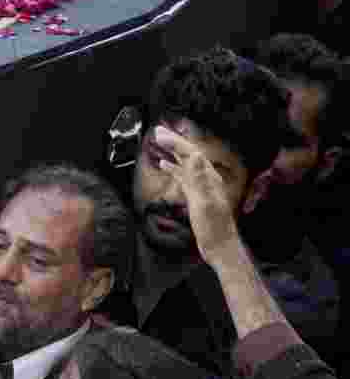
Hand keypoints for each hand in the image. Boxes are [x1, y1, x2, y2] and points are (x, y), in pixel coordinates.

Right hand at [153, 125, 240, 265]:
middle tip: (157, 132)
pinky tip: (165, 166)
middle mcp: (206, 180)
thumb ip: (199, 179)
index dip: (175, 143)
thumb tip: (196, 156)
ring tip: (160, 143)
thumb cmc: (213, 228)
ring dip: (173, 153)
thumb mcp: (205, 203)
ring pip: (185, 164)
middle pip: (189, 155)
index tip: (159, 134)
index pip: (191, 154)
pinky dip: (173, 168)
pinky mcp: (196, 196)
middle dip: (174, 143)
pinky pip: (183, 177)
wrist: (220, 246)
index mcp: (209, 179)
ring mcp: (201, 187)